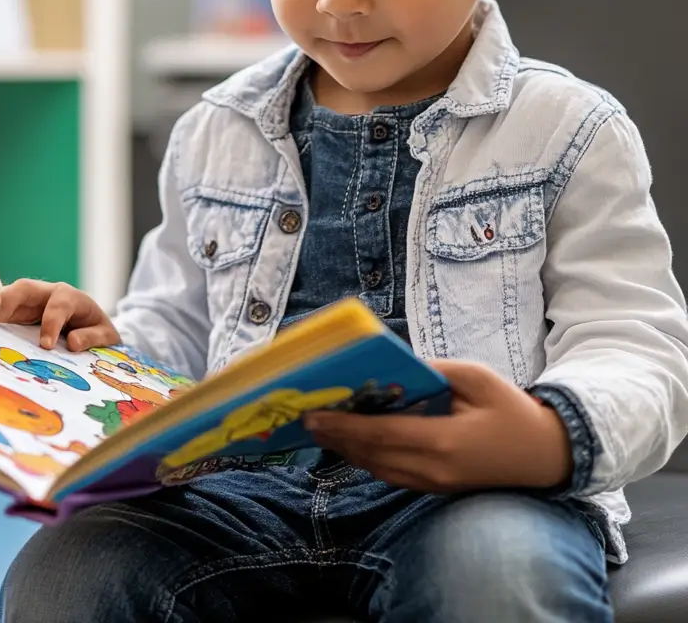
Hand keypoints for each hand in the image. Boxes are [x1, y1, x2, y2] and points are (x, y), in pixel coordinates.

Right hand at [0, 278, 119, 350]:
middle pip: (24, 288)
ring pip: (6, 299)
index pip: (58, 303)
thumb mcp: (107, 336)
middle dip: (8, 302)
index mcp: (71, 297)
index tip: (46, 345)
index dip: (51, 322)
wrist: (92, 330)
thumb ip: (93, 337)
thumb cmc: (98, 331)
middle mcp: (46, 294)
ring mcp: (28, 303)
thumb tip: (72, 343)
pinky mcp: (16, 315)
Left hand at [304, 360, 572, 492]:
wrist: (546, 455)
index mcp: (443, 442)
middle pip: (372, 456)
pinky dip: (368, 457)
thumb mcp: (476, 378)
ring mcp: (435, 484)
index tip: (314, 415)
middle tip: (306, 419)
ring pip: (378, 469)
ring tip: (322, 428)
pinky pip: (392, 474)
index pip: (381, 435)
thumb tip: (395, 364)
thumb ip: (433, 370)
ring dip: (348, 450)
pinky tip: (353, 440)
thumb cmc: (511, 411)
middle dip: (336, 438)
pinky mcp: (436, 487)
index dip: (344, 427)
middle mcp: (434, 469)